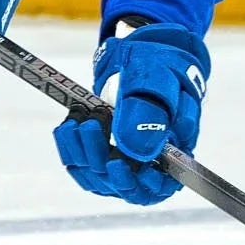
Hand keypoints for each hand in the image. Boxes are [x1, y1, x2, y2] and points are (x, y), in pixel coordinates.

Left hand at [52, 24, 209, 205]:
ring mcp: (123, 163)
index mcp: (176, 151)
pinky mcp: (100, 156)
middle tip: (91, 123)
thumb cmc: (160, 67)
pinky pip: (80, 165)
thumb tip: (134, 147)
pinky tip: (68, 125)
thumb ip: (149, 111)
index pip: (162, 187)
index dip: (141, 185)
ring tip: (79, 118)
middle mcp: (150, 165)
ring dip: (81, 151)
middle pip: (124, 186)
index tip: (117, 164)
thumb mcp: (158, 80)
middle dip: (100, 157)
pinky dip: (69, 148)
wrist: (141, 58)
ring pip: (98, 178)